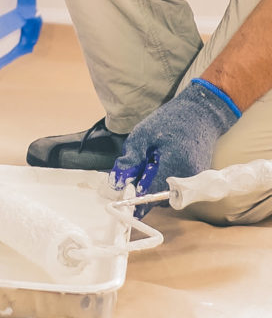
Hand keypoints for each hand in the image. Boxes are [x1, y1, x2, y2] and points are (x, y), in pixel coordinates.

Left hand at [111, 79, 240, 210]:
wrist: (200, 113)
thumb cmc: (170, 120)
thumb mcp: (143, 134)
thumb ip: (131, 159)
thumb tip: (117, 181)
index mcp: (174, 165)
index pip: (151, 192)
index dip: (135, 200)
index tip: (123, 204)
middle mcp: (187, 177)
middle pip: (159, 197)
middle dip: (143, 190)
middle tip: (132, 176)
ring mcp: (194, 180)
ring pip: (167, 194)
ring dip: (153, 185)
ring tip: (149, 163)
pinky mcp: (196, 179)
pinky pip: (176, 188)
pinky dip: (163, 180)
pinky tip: (160, 163)